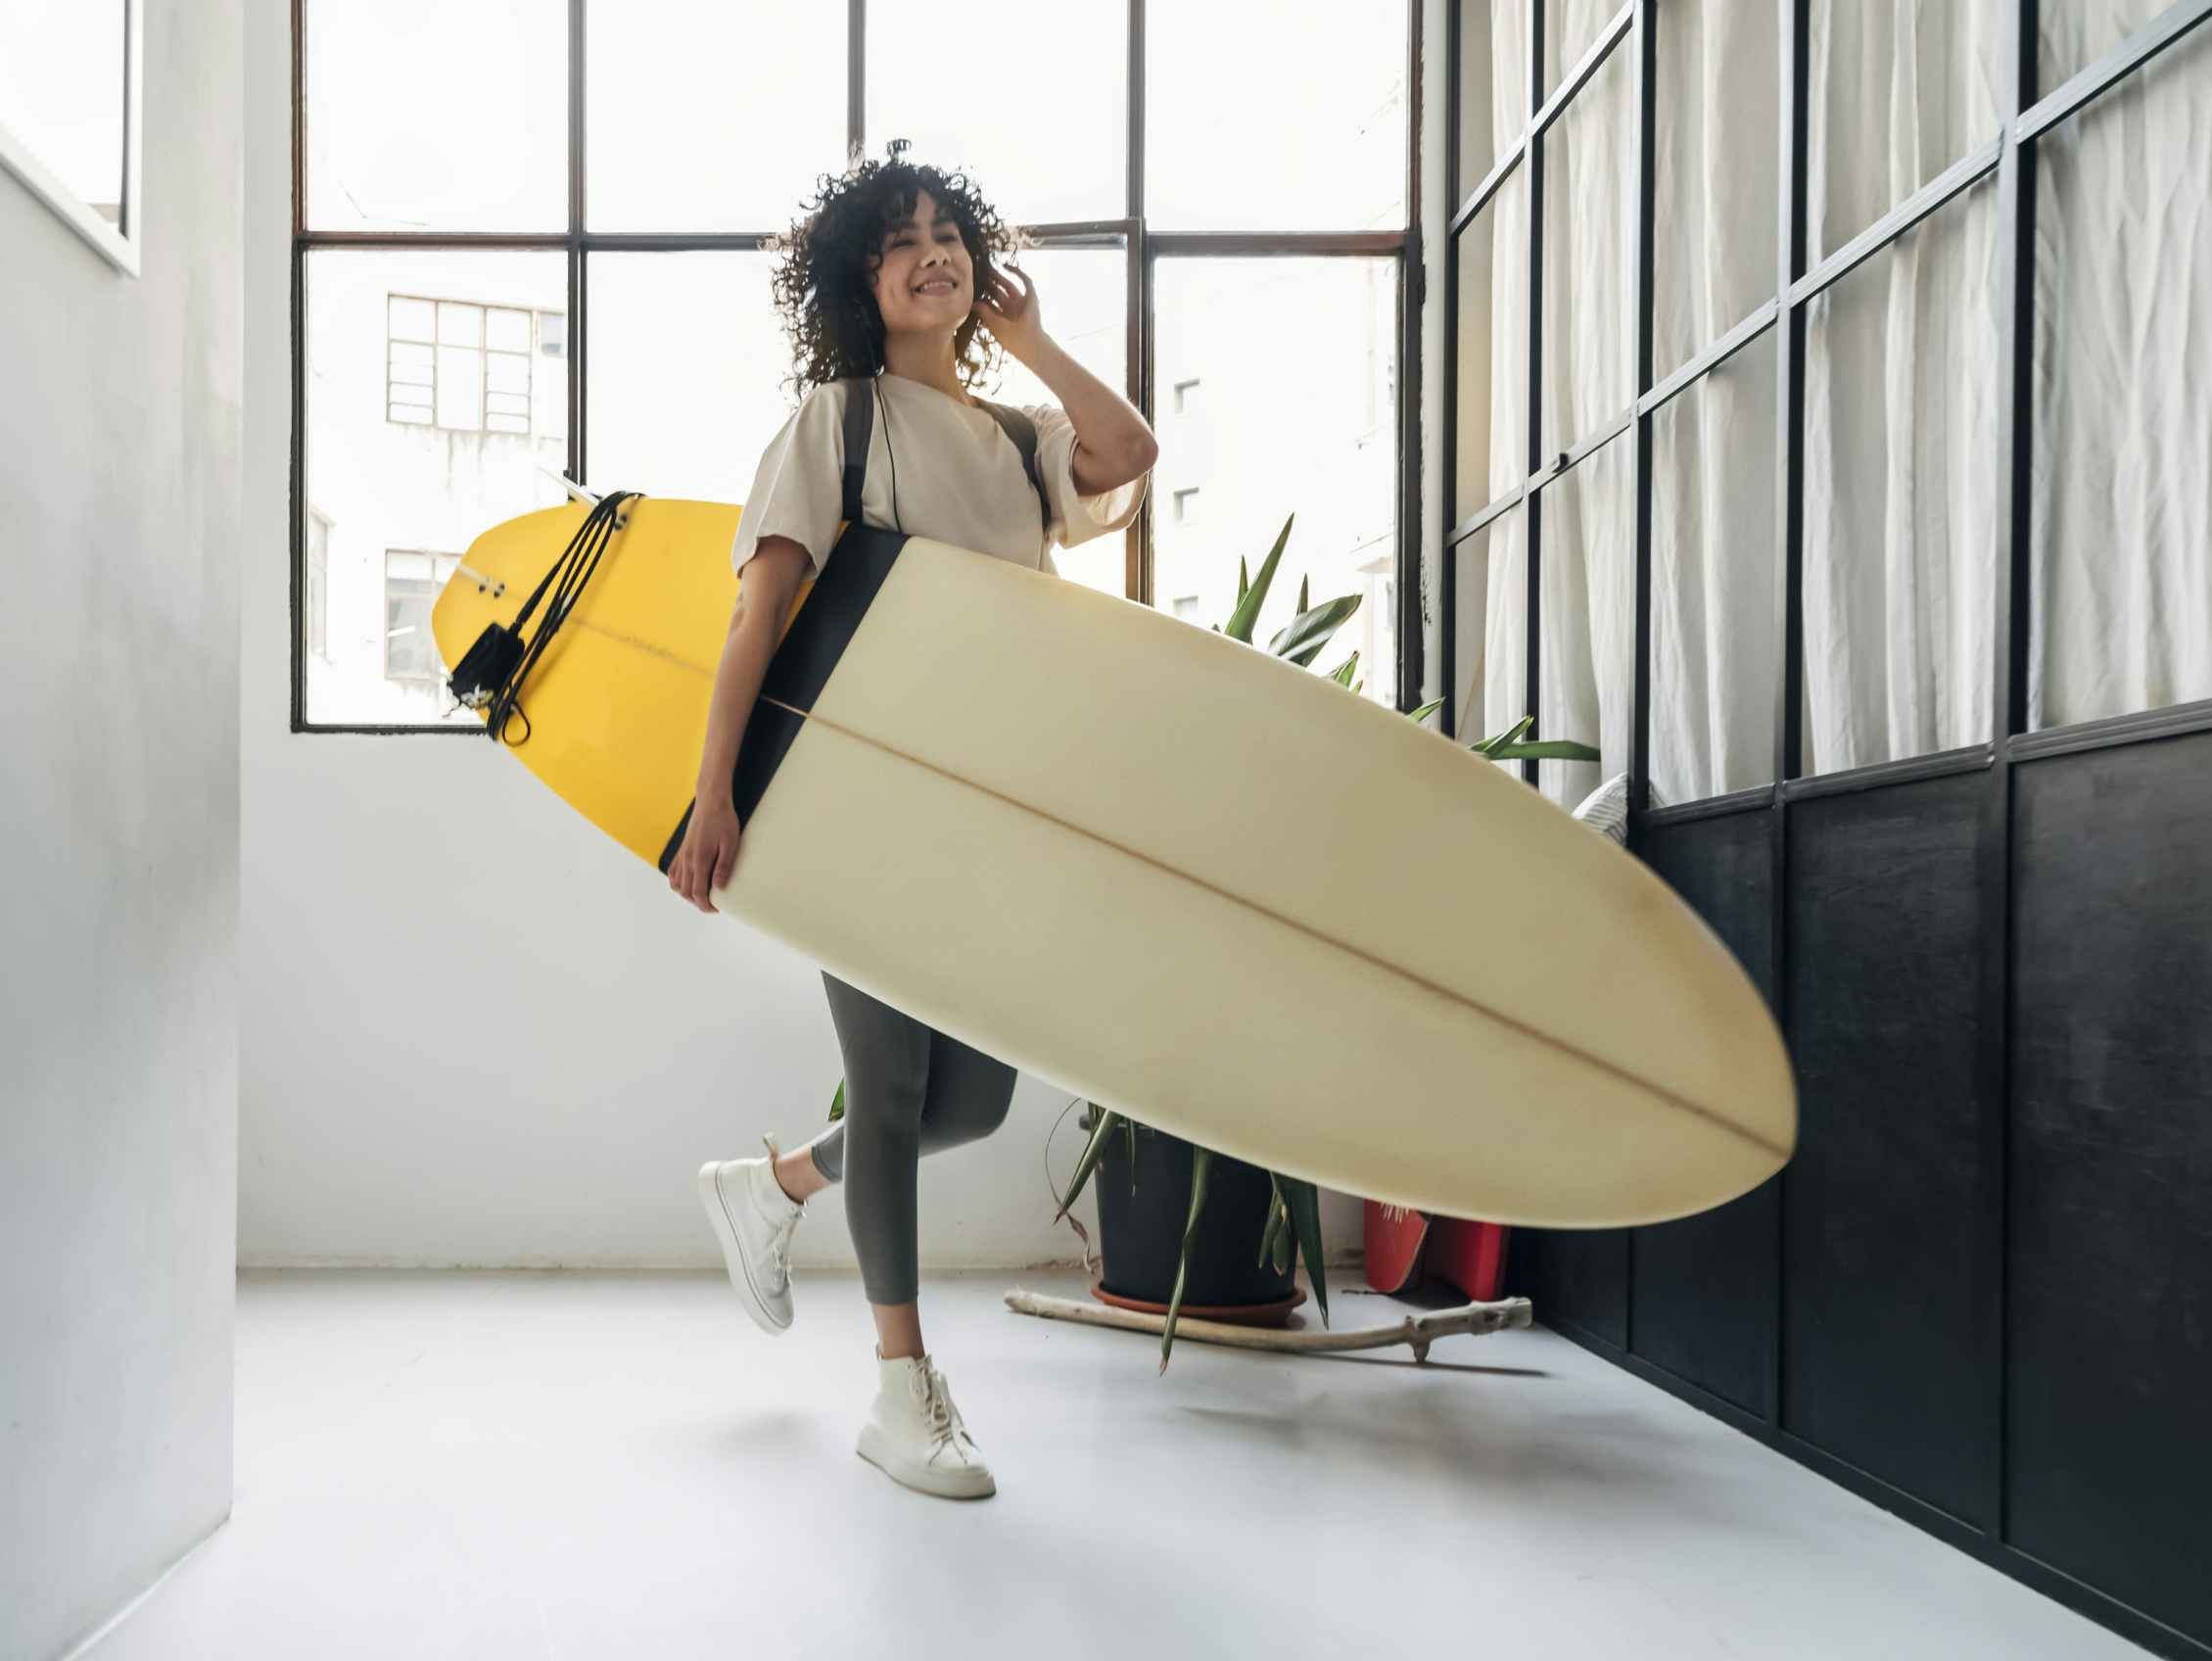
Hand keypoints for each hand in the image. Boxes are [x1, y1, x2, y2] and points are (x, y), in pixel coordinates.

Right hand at [668, 798, 741, 913]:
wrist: (711, 801)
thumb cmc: (724, 821)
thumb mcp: (730, 843)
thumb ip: (723, 865)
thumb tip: (719, 887)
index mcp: (699, 859)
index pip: (697, 892)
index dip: (706, 905)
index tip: (717, 909)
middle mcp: (687, 859)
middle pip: (686, 892)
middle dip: (698, 903)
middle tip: (713, 904)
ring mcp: (682, 854)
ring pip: (677, 884)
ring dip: (687, 895)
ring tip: (703, 896)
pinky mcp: (682, 849)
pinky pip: (673, 872)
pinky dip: (678, 883)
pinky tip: (689, 883)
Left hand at [973, 261, 1045, 361]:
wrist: (1030, 343)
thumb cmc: (1012, 338)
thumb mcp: (994, 325)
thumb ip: (984, 312)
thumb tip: (973, 303)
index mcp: (1002, 317)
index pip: (990, 303)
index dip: (982, 295)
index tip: (972, 287)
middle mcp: (1011, 308)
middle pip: (998, 292)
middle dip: (989, 283)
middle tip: (978, 272)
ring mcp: (1021, 302)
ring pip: (1008, 285)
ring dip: (998, 276)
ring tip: (987, 267)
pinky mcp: (1031, 297)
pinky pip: (1025, 281)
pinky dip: (1018, 273)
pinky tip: (1006, 266)